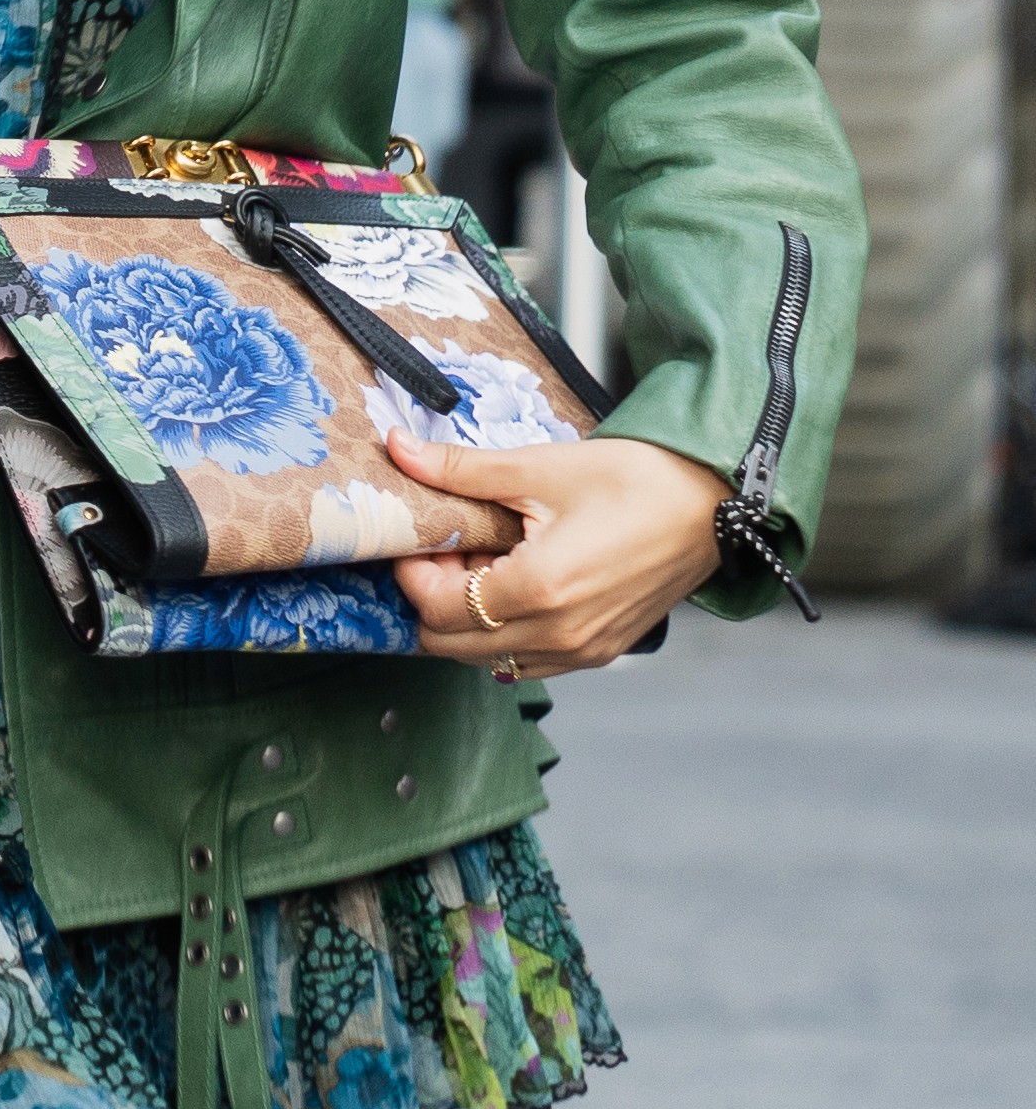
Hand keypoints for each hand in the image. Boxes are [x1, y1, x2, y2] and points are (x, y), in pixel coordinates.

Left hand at [389, 429, 724, 675]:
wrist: (712, 504)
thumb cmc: (636, 480)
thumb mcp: (541, 468)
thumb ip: (461, 469)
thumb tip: (397, 447)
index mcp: (540, 590)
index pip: (437, 609)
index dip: (415, 572)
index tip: (424, 537)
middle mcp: (559, 635)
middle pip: (450, 644)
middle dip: (435, 597)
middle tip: (454, 548)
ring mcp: (580, 651)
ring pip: (485, 658)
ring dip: (469, 618)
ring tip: (490, 562)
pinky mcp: (598, 653)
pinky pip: (526, 661)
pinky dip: (505, 631)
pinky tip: (521, 583)